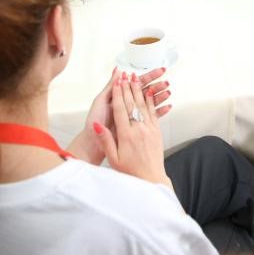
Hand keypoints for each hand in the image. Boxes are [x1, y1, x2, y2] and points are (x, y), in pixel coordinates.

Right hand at [93, 71, 170, 186]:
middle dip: (128, 88)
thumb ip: (106, 140)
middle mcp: (139, 129)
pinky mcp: (157, 132)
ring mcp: (150, 129)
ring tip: (136, 78)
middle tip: (126, 75)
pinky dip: (150, 101)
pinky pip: (153, 112)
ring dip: (139, 90)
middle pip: (133, 104)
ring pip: (144, 105)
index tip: (117, 82)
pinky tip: (149, 93)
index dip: (119, 94)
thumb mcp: (113, 158)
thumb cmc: (130, 171)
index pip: (121, 110)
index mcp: (126, 135)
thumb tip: (97, 125)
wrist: (151, 179)